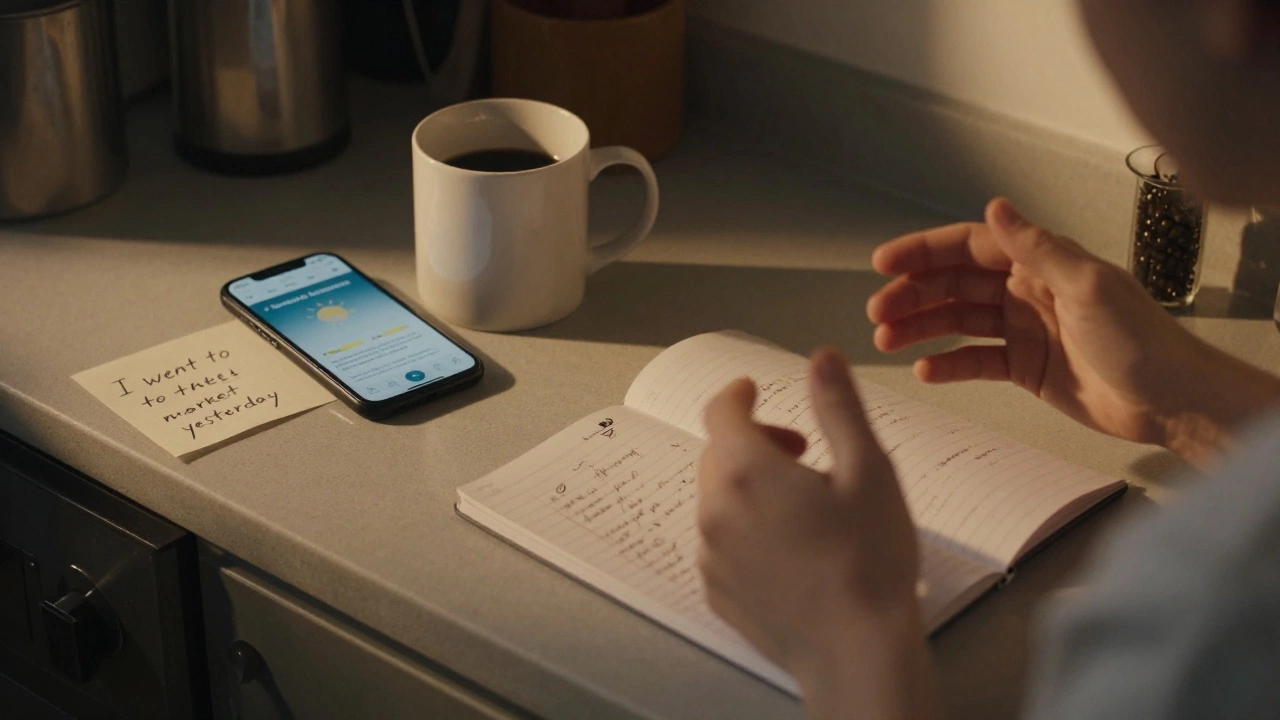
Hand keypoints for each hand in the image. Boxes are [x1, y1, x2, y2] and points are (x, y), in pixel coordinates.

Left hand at [698, 349, 933, 719]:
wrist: (856, 653)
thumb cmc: (869, 562)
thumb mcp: (868, 470)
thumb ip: (839, 407)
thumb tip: (822, 358)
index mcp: (747, 472)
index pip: (720, 411)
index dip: (738, 394)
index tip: (755, 390)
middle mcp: (715, 511)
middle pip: (719, 455)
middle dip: (755, 442)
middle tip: (804, 455)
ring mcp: (711, 556)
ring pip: (719, 500)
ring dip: (750, 488)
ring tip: (804, 508)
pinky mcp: (718, 592)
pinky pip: (721, 543)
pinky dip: (745, 530)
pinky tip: (791, 549)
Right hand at [867, 197, 1279, 465]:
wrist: (1172, 401)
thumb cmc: (1143, 342)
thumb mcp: (1088, 286)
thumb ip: (1037, 248)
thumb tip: (997, 206)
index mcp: (1042, 263)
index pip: (970, 247)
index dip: (925, 252)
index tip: (886, 263)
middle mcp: (1028, 291)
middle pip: (954, 285)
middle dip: (912, 295)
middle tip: (878, 312)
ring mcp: (1025, 330)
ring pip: (957, 322)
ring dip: (920, 329)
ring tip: (887, 341)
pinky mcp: (1026, 368)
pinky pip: (975, 361)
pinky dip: (948, 365)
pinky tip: (926, 370)